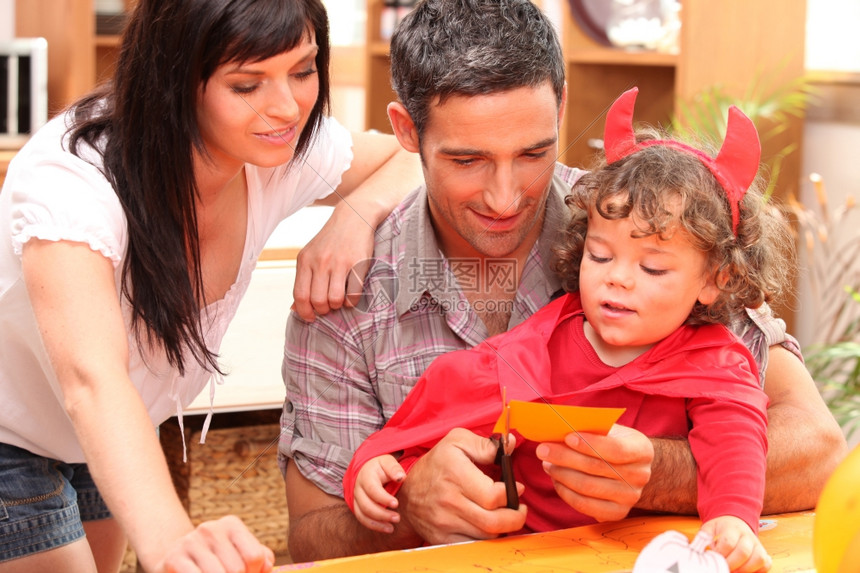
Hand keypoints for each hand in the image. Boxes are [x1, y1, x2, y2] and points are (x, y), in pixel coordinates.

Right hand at [154, 515, 273, 572]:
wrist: (174, 558)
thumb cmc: (215, 560)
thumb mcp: (238, 553)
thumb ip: (260, 558)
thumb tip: (267, 566)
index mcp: (231, 525)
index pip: (255, 556)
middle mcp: (210, 529)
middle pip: (237, 569)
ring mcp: (190, 542)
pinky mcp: (174, 559)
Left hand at [292, 205, 373, 320]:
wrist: (354, 217)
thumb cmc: (331, 241)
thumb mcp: (311, 256)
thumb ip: (303, 280)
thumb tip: (294, 308)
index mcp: (305, 260)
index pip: (300, 295)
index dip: (304, 312)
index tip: (311, 318)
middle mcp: (320, 261)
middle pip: (317, 300)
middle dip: (323, 310)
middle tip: (328, 307)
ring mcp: (339, 263)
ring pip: (335, 299)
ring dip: (337, 305)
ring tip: (339, 300)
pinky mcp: (358, 264)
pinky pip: (353, 294)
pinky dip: (352, 301)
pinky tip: (351, 294)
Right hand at [353, 454, 405, 533]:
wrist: (368, 468)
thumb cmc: (381, 466)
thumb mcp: (388, 462)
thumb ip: (394, 468)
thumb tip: (401, 477)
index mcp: (366, 476)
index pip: (372, 489)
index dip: (383, 498)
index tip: (396, 504)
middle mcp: (358, 489)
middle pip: (366, 505)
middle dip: (382, 514)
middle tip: (397, 518)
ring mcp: (356, 499)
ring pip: (362, 515)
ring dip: (377, 523)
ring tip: (392, 528)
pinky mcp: (357, 507)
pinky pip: (362, 519)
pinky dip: (374, 526)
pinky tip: (387, 529)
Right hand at [398, 428, 526, 544]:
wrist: (407, 492)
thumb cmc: (436, 464)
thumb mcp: (456, 442)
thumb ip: (485, 444)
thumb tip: (510, 443)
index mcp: (455, 473)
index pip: (493, 496)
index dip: (511, 494)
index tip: (516, 488)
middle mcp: (450, 500)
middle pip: (493, 521)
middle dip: (515, 518)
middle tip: (519, 509)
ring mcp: (445, 522)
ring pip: (486, 536)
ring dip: (503, 529)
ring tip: (507, 517)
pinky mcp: (442, 538)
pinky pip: (472, 546)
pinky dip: (486, 541)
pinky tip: (490, 529)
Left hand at [536, 424, 652, 521]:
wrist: (630, 468)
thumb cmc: (613, 442)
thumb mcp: (609, 429)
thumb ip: (589, 427)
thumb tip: (557, 428)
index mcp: (642, 450)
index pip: (616, 449)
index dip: (589, 444)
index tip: (566, 437)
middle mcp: (640, 476)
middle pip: (596, 468)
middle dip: (565, 457)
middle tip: (542, 450)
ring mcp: (630, 498)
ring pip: (587, 487)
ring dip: (561, 474)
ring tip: (546, 463)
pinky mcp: (617, 513)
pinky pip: (585, 505)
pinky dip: (565, 492)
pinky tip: (556, 480)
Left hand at [701, 516, 771, 571]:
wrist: (736, 521)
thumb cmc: (721, 528)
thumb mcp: (710, 527)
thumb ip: (703, 536)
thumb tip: (698, 547)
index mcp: (732, 528)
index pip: (728, 542)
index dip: (720, 553)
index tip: (713, 558)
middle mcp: (747, 536)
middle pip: (744, 552)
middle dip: (732, 564)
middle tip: (723, 568)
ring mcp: (757, 544)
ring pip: (759, 559)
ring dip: (746, 569)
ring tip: (734, 570)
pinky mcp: (764, 552)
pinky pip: (767, 564)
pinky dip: (759, 570)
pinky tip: (746, 570)